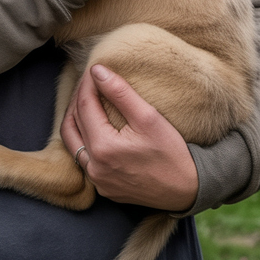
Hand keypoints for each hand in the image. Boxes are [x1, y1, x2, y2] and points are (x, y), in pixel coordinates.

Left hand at [60, 64, 197, 211]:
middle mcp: (94, 167)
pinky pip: (83, 159)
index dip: (87, 84)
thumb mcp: (148, 117)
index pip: (85, 106)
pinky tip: (93, 127)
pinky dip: (83, 139)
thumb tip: (97, 71)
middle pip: (73, 123)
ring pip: (72, 143)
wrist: (187, 190)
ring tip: (85, 101)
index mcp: (103, 148)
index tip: (92, 70)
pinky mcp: (104, 188)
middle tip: (88, 82)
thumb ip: (120, 92)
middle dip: (78, 98)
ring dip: (75, 119)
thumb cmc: (171, 153)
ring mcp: (97, 180)